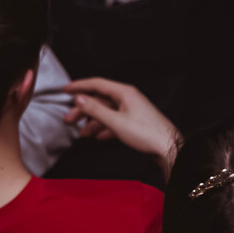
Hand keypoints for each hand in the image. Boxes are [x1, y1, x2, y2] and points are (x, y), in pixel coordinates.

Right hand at [63, 78, 180, 177]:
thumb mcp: (116, 121)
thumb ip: (95, 110)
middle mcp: (127, 99)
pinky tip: (99, 136)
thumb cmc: (147, 134)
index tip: (65, 90)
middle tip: (68, 119)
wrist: (167, 149)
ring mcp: (131, 111)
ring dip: (92, 122)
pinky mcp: (134, 123)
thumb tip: (80, 99)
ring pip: (106, 113)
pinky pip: (115, 122)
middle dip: (82, 110)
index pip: (96, 84)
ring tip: (81, 133)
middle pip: (99, 100)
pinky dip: (105, 129)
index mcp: (124, 93)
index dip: (79, 86)